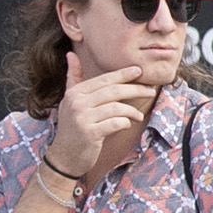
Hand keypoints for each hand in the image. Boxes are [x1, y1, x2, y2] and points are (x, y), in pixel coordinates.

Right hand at [52, 55, 158, 178]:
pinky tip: (128, 124)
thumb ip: (73, 78)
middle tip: (150, 90)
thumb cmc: (72, 128)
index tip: (139, 71)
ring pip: (117, 107)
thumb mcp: (69, 101)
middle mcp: (77, 103)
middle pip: (113, 91)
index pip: (104, 80)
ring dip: (132, 111)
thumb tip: (71, 54)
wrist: (63, 157)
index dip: (122, 74)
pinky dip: (125, 122)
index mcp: (75, 93)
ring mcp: (82, 119)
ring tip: (139, 116)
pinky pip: (115, 123)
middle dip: (135, 89)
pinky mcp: (90, 134)